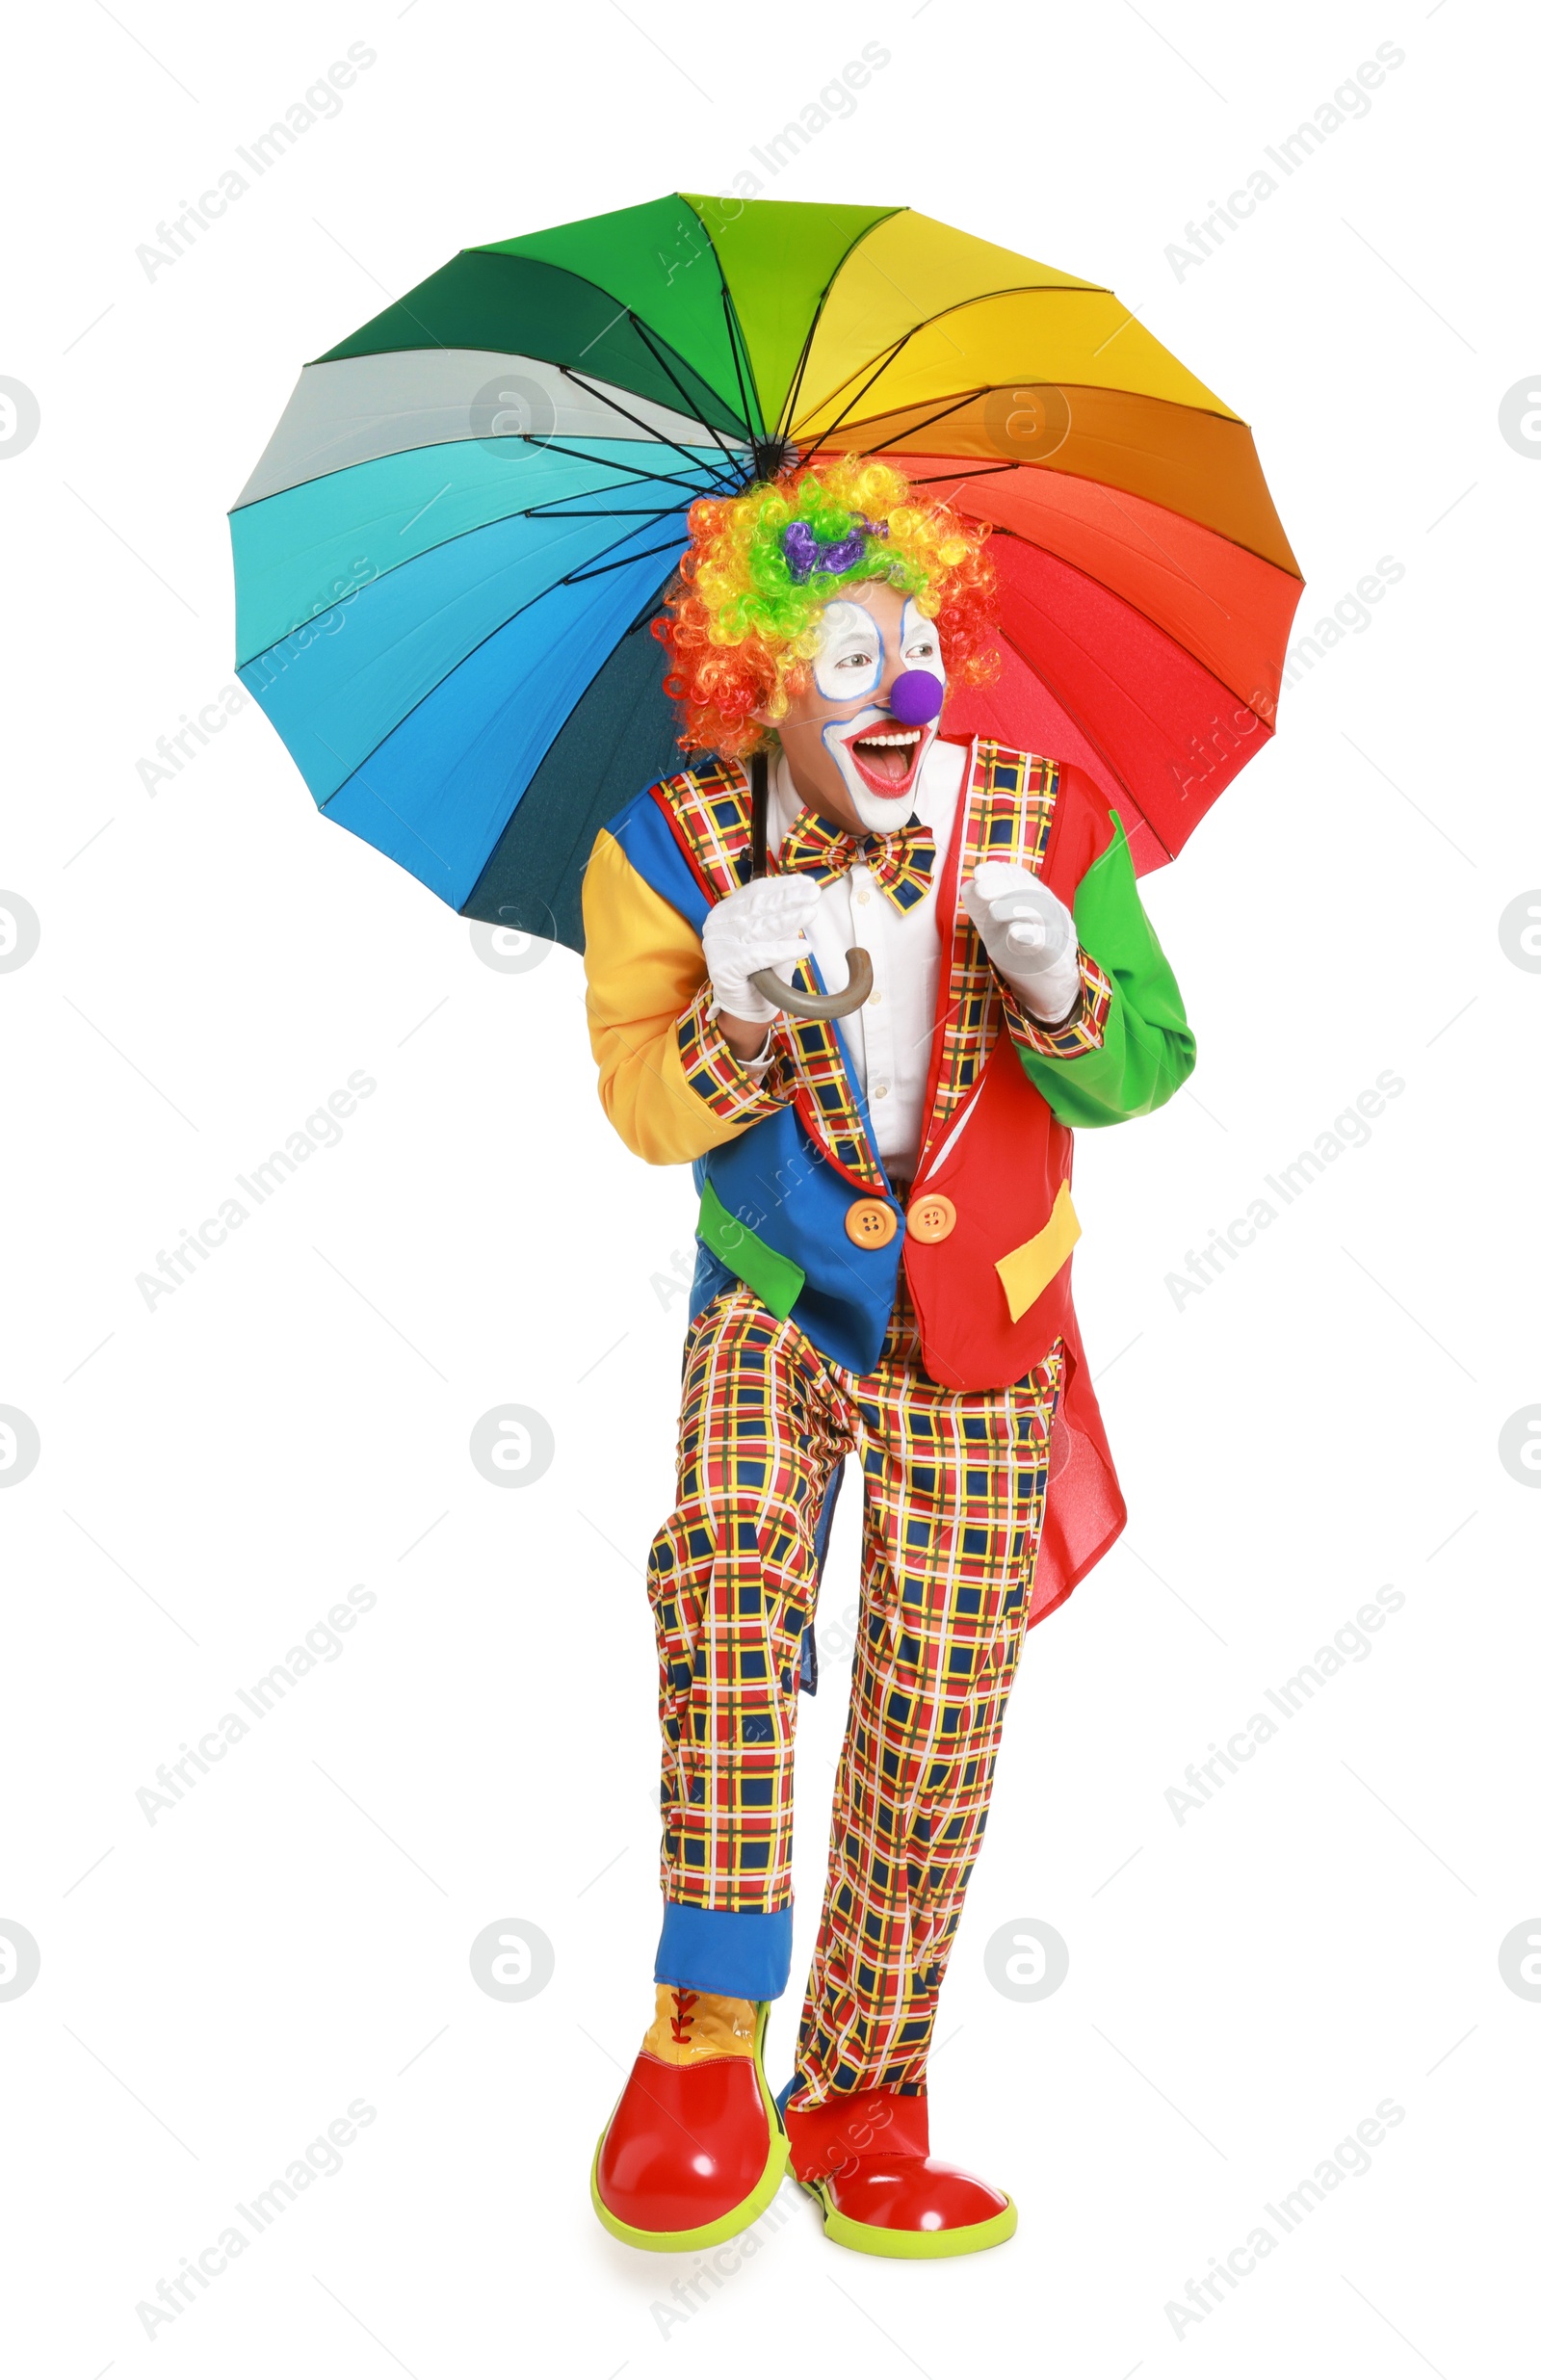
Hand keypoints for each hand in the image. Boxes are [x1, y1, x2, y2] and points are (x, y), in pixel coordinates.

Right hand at [702, 874, 821, 1033]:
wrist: (746, 1006)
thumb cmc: (761, 970)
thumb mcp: (774, 938)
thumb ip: (782, 918)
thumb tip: (803, 896)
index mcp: (726, 911)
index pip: (755, 892)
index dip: (782, 886)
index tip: (805, 883)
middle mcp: (717, 924)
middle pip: (758, 906)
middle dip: (789, 898)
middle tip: (813, 894)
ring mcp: (717, 944)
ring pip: (759, 929)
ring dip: (788, 920)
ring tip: (810, 914)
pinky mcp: (723, 966)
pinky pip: (758, 956)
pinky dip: (783, 951)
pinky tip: (804, 948)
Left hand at [963, 861, 1080, 1023]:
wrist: (1042, 985)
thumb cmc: (1017, 950)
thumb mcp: (993, 924)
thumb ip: (980, 904)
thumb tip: (968, 886)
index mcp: (1032, 896)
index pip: (1018, 876)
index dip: (998, 872)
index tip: (978, 873)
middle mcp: (1047, 907)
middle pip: (1029, 890)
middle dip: (1003, 886)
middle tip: (982, 889)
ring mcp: (1057, 929)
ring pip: (1041, 910)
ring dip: (1016, 907)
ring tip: (994, 909)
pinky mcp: (1059, 953)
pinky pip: (1049, 940)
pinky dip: (1032, 935)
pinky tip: (1015, 933)